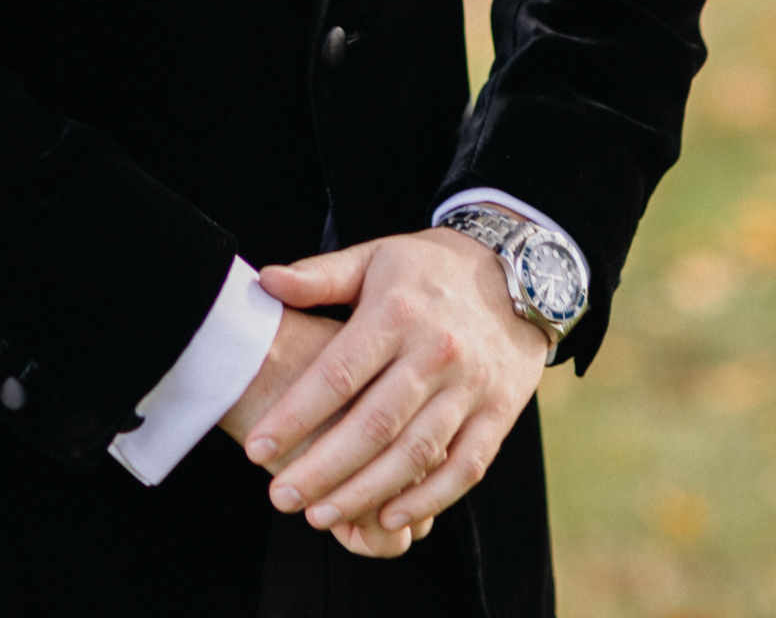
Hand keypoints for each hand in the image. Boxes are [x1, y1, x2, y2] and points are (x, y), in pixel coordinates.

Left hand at [240, 228, 548, 557]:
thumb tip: (266, 281)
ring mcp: (471, 387)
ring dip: (365, 492)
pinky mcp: (499, 414)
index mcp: (397, 312)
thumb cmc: (428, 269)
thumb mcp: (374, 257)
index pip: (338, 373)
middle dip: (323, 468)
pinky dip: (428, 498)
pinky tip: (388, 517)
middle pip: (373, 424)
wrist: (518, 273)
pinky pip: (464, 467)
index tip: (257, 447)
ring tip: (321, 516)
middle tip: (281, 497)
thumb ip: (320, 275)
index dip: (295, 415)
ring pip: (415, 453)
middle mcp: (435, 351)